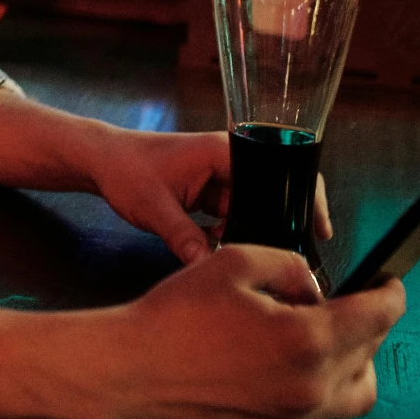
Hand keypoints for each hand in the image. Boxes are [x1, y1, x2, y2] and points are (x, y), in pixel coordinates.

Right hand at [82, 245, 403, 418]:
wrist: (131, 370)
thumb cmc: (174, 316)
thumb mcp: (233, 262)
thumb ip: (289, 265)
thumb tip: (313, 287)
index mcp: (307, 340)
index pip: (378, 318)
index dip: (390, 293)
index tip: (388, 283)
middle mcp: (311, 385)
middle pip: (372, 353)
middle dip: (366, 322)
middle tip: (344, 300)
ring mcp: (294, 415)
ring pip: (356, 391)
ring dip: (354, 359)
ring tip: (324, 334)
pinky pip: (322, 408)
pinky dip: (323, 381)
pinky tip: (289, 358)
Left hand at [86, 127, 332, 265]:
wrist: (100, 162)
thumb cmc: (125, 171)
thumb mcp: (154, 207)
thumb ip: (183, 237)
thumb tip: (210, 266)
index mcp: (222, 152)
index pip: (278, 170)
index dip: (302, 199)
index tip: (319, 229)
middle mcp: (227, 162)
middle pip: (269, 194)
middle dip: (275, 224)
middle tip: (287, 255)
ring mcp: (218, 178)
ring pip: (250, 210)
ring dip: (249, 231)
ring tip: (247, 254)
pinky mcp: (208, 193)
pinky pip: (231, 217)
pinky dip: (229, 233)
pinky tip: (218, 247)